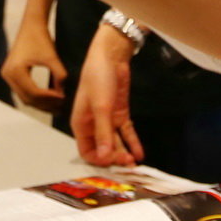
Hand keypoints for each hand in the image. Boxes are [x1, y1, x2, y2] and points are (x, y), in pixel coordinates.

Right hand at [0, 19, 67, 112]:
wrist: (31, 26)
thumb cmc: (41, 39)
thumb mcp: (52, 57)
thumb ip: (59, 76)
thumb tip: (62, 94)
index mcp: (16, 70)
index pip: (33, 92)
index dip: (49, 98)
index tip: (63, 98)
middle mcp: (8, 75)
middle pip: (27, 98)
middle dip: (45, 104)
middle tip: (61, 107)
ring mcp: (7, 75)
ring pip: (24, 98)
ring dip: (40, 103)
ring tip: (56, 106)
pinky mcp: (10, 75)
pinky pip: (22, 91)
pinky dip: (35, 97)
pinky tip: (48, 99)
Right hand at [71, 23, 143, 165]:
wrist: (111, 56)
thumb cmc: (98, 78)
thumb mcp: (101, 106)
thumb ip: (103, 132)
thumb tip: (104, 156)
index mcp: (81, 125)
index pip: (87, 151)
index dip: (98, 160)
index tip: (112, 162)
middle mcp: (93, 125)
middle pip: (103, 149)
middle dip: (114, 158)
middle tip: (128, 164)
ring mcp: (107, 120)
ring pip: (115, 143)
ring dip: (124, 153)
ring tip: (134, 163)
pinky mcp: (119, 114)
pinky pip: (126, 133)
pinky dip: (132, 142)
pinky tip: (140, 152)